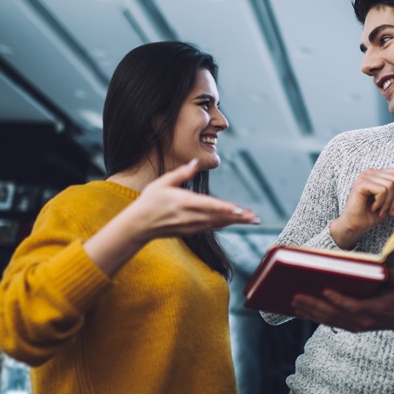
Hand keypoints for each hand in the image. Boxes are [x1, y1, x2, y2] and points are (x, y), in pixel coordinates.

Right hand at [85, 160, 259, 276]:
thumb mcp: (162, 182)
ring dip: (234, 221)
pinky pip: (211, 227)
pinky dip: (223, 223)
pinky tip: (233, 221)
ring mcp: (190, 226)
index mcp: (183, 202)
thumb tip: (195, 162)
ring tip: (250, 219)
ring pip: (217, 223)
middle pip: (218, 216)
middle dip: (237, 217)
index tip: (239, 210)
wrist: (139, 225)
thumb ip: (181, 173)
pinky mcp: (190, 231)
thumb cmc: (149, 201)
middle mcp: (189, 216)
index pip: (208, 205)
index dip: (225, 208)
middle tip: (255, 217)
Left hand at [290, 270, 393, 334]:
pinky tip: (303, 311)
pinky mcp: (351, 327)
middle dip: (315, 306)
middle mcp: (363, 321)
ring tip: (295, 303)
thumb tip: (381, 264)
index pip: (354, 307)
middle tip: (297, 297)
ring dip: (311, 312)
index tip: (325, 291)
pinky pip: (331, 323)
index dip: (339, 301)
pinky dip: (316, 317)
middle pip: (335, 315)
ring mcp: (356, 326)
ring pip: (330, 320)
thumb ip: (391, 273)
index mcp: (374, 309)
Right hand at [330, 159, 393, 248]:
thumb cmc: (372, 214)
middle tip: (390, 211)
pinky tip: (373, 207)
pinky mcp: (361, 183)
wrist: (356, 226)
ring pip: (391, 185)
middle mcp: (371, 172)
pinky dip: (381, 202)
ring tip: (381, 210)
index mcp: (378, 174)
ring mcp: (365, 176)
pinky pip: (382, 190)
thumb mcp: (391, 198)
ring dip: (388, 202)